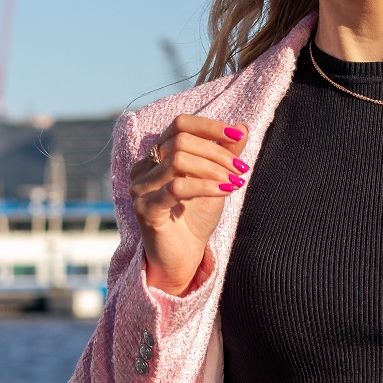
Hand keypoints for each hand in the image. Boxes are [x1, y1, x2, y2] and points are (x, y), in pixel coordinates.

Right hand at [129, 114, 250, 295]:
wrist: (183, 257)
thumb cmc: (196, 219)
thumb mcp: (215, 181)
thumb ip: (225, 154)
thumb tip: (242, 127)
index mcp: (156, 156)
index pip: (180, 124)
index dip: (209, 126)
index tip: (238, 137)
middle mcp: (142, 167)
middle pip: (181, 141)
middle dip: (217, 153)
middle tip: (241, 168)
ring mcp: (140, 188)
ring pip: (178, 161)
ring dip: (213, 169)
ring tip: (235, 182)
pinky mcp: (145, 209)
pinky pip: (176, 188)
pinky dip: (205, 186)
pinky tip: (225, 192)